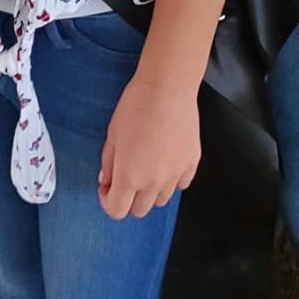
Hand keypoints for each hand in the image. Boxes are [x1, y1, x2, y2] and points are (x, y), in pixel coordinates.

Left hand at [98, 72, 199, 219]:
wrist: (167, 87)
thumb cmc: (138, 104)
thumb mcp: (112, 133)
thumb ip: (108, 162)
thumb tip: (107, 179)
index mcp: (129, 176)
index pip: (117, 210)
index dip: (107, 201)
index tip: (107, 188)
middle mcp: (153, 181)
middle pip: (139, 210)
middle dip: (128, 198)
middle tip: (125, 178)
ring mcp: (175, 174)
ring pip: (161, 200)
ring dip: (150, 191)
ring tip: (147, 167)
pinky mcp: (191, 163)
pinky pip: (181, 184)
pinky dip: (172, 180)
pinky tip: (165, 162)